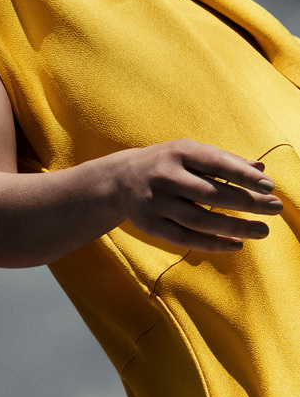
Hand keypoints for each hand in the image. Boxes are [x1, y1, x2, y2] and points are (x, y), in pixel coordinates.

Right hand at [113, 139, 283, 252]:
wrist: (121, 180)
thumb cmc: (168, 163)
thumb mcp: (192, 154)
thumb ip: (224, 161)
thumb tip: (261, 169)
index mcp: (179, 152)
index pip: (217, 163)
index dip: (244, 176)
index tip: (270, 186)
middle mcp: (164, 177)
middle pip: (210, 194)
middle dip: (246, 202)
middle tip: (275, 209)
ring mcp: (155, 203)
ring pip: (199, 219)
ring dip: (233, 227)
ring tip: (261, 231)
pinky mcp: (150, 225)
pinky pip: (185, 238)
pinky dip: (212, 243)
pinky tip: (236, 244)